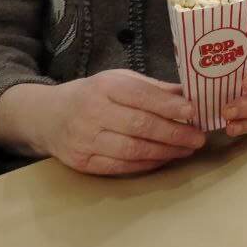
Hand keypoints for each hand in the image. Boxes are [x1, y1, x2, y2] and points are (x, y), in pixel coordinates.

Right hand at [30, 70, 204, 175]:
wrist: (48, 116)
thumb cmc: (93, 94)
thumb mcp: (120, 80)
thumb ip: (153, 88)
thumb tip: (189, 94)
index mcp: (105, 86)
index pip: (141, 96)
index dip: (169, 105)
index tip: (193, 111)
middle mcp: (92, 112)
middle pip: (140, 126)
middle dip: (174, 133)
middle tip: (198, 138)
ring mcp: (85, 139)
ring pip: (132, 150)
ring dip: (165, 152)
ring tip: (186, 149)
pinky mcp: (82, 162)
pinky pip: (120, 166)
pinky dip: (146, 164)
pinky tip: (164, 159)